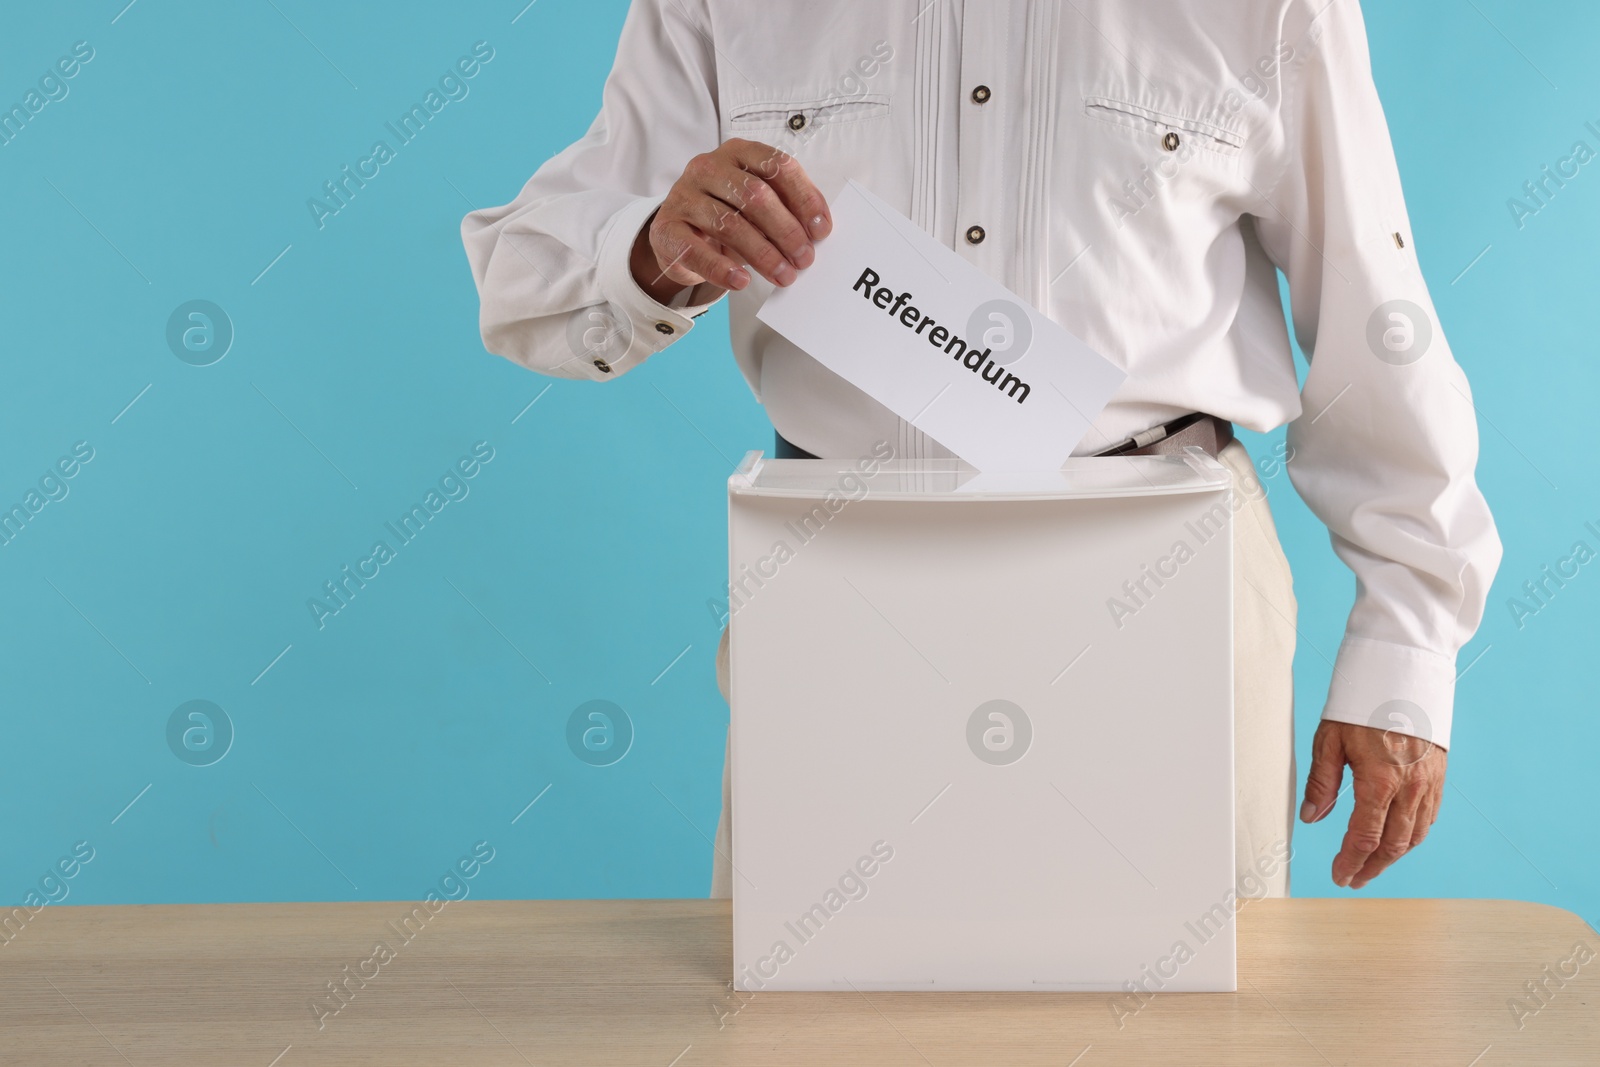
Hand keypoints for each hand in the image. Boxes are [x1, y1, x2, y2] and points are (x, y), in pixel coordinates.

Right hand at [629, 138, 830, 304]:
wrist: (679, 233)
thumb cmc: (727, 214)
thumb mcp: (756, 204)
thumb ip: (785, 207)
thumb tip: (817, 231)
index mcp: (738, 152)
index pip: (777, 165)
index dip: (804, 198)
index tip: (821, 230)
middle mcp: (708, 167)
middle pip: (755, 195)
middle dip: (786, 231)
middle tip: (805, 259)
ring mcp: (684, 196)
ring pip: (730, 223)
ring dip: (763, 254)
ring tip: (784, 275)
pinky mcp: (667, 228)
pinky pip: (696, 250)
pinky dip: (722, 269)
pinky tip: (742, 281)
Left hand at [1299, 720, 1445, 888]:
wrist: (1402, 675)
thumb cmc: (1361, 704)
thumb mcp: (1329, 740)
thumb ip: (1321, 783)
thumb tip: (1310, 818)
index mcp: (1379, 781)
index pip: (1363, 837)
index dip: (1350, 862)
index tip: (1339, 876)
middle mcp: (1409, 788)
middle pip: (1392, 845)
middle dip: (1371, 867)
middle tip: (1354, 880)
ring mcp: (1429, 784)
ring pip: (1415, 836)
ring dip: (1393, 857)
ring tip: (1373, 866)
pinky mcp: (1439, 777)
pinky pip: (1429, 818)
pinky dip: (1414, 836)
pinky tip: (1400, 840)